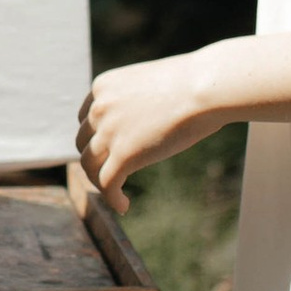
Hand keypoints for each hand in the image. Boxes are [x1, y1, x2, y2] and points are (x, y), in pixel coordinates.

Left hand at [76, 50, 230, 198]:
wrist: (206, 88)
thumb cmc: (193, 84)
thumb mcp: (151, 85)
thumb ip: (138, 102)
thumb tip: (145, 124)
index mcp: (103, 87)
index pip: (86, 119)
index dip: (95, 139)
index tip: (108, 152)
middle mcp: (99, 107)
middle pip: (84, 143)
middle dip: (97, 160)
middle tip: (114, 173)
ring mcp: (108, 131)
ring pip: (90, 166)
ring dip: (101, 182)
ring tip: (117, 192)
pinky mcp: (123, 154)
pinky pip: (107, 183)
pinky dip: (112, 198)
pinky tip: (124, 206)